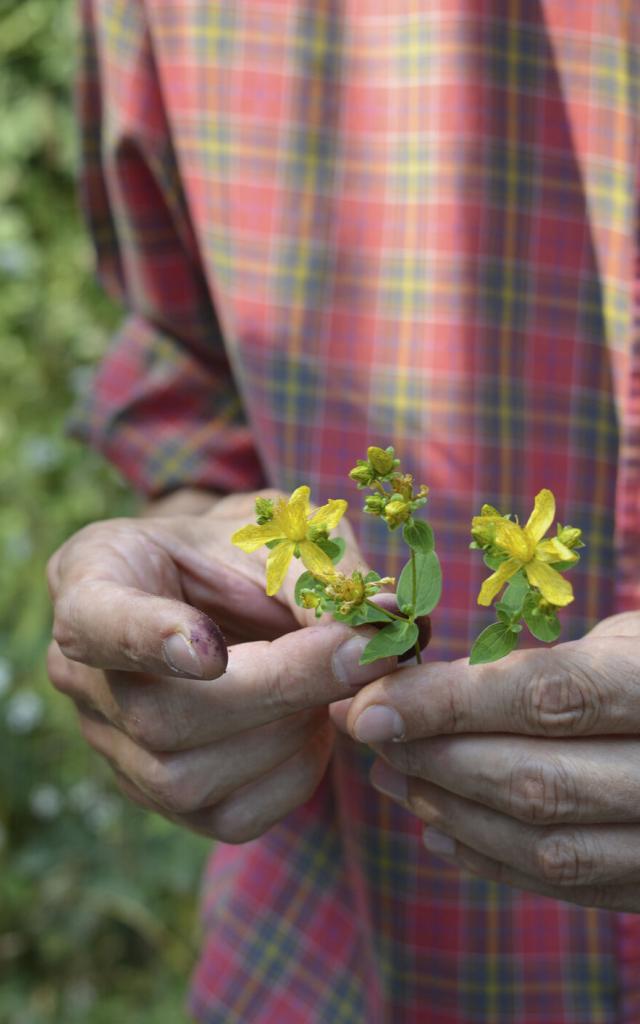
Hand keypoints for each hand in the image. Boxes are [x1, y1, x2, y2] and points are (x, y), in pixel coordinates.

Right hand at [47, 492, 393, 840]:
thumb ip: (316, 572)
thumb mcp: (270, 533)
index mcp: (92, 581)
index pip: (96, 620)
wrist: (214, 593)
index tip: (207, 649)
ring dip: (293, 730)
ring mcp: (113, 747)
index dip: (148, 639)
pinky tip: (314, 723)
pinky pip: (230, 816)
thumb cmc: (235, 552)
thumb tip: (388, 619)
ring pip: (192, 779)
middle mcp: (82, 676)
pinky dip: (295, 772)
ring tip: (337, 680)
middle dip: (281, 688)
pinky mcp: (159, 799)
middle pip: (162, 716)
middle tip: (363, 654)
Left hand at [343, 611, 639, 910]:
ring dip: (451, 812)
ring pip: (548, 844)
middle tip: (367, 733)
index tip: (371, 703)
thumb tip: (421, 689)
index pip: (550, 698)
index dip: (451, 703)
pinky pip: (571, 885)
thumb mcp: (626, 642)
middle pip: (539, 781)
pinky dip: (493, 861)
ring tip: (390, 777)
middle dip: (436, 759)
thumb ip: (542, 669)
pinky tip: (438, 833)